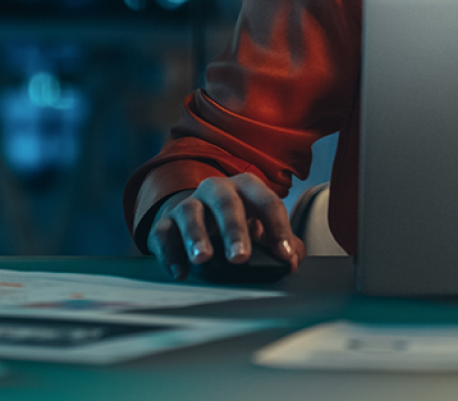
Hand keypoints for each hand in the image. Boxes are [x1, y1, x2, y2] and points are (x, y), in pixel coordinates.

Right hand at [147, 173, 304, 279]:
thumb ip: (281, 241)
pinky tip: (180, 271)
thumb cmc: (237, 222)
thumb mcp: (261, 225)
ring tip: (203, 259)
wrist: (194, 215)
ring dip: (196, 236)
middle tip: (240, 258)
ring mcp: (189, 203)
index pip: (267, 203)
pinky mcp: (165, 222)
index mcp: (248, 186)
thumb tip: (292, 261)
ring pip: (190, 213)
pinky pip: (163, 233)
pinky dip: (170, 253)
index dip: (278, 229)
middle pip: (227, 204)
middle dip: (235, 231)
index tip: (284, 256)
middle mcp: (218, 189)